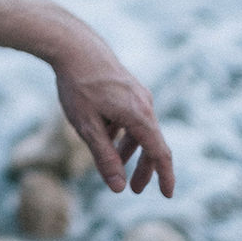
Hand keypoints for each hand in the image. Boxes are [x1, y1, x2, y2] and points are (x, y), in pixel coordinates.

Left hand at [54, 44, 174, 196]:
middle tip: (135, 189)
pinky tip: (105, 133)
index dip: (164, 176)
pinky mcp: (128, 86)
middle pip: (151, 143)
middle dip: (143, 168)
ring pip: (139, 128)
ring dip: (130, 149)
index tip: (168, 195)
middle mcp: (144, 104)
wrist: (73, 45)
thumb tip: (119, 188)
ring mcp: (137, 93)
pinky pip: (131, 115)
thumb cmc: (78, 86)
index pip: (160, 153)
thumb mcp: (87, 127)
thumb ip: (104, 158)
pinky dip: (122, 130)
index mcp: (139, 115)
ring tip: (113, 162)